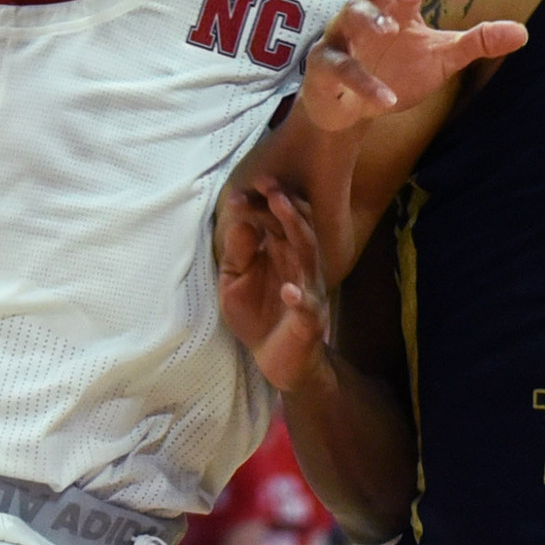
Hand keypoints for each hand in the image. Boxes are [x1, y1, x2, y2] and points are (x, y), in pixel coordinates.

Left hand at [217, 182, 330, 390]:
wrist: (275, 359)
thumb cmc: (257, 315)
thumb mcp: (234, 282)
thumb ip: (237, 254)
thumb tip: (240, 222)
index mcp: (280, 253)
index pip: (274, 220)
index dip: (258, 205)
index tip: (237, 194)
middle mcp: (298, 264)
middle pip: (296, 227)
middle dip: (283, 204)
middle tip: (268, 184)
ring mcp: (308, 289)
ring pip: (308, 254)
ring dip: (296, 229)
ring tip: (282, 208)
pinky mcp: (309, 320)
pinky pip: (307, 306)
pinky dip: (300, 298)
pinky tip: (289, 291)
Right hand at [298, 0, 528, 131]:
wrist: (353, 113)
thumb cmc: (395, 72)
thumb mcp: (441, 57)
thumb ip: (477, 42)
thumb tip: (523, 32)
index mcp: (399, 4)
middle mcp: (369, 11)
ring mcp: (343, 35)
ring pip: (349, 13)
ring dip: (369, 18)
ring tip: (392, 31)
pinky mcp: (325, 65)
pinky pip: (340, 66)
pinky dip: (362, 81)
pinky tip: (387, 99)